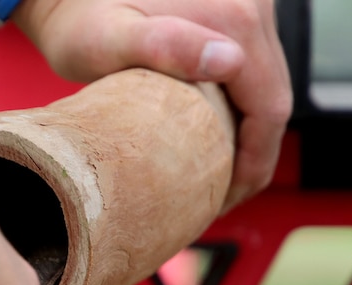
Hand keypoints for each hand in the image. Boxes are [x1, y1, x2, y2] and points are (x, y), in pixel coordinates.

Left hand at [14, 0, 291, 205]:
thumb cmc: (78, 17)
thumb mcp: (106, 39)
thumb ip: (163, 46)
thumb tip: (230, 62)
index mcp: (233, 18)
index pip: (270, 109)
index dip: (254, 164)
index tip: (227, 198)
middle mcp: (252, 6)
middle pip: (273, 98)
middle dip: (253, 155)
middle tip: (221, 196)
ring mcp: (248, 6)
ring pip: (266, 85)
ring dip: (249, 133)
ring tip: (216, 173)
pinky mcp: (237, 10)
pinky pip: (254, 70)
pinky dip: (240, 107)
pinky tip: (214, 134)